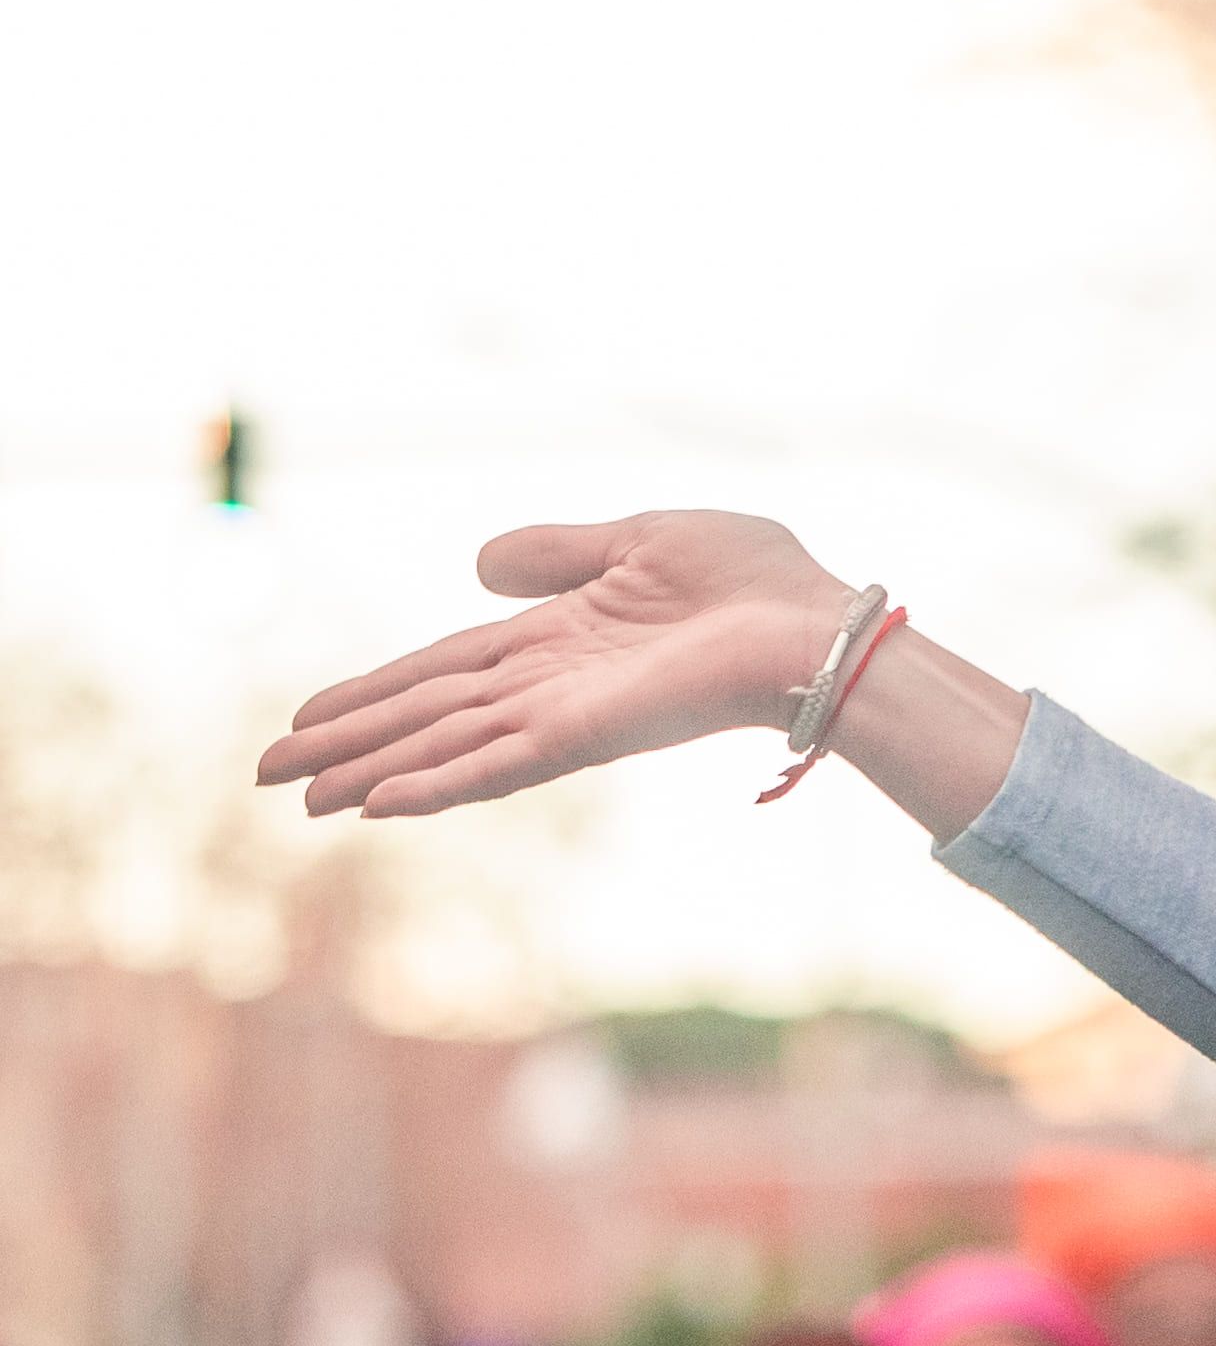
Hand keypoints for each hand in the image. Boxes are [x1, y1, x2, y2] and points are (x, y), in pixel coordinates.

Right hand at [262, 513, 855, 822]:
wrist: (815, 620)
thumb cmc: (756, 579)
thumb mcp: (639, 539)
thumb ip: (557, 553)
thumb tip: (478, 565)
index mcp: (560, 640)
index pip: (446, 669)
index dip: (375, 690)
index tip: (310, 715)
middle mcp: (551, 687)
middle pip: (427, 716)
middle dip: (350, 744)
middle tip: (270, 774)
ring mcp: (565, 715)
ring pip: (444, 747)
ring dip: (371, 772)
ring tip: (303, 799)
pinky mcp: (587, 736)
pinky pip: (499, 764)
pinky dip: (440, 784)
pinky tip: (382, 806)